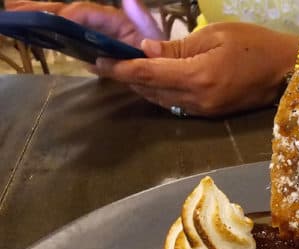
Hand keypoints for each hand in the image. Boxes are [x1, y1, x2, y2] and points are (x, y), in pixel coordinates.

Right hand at [7, 0, 162, 46]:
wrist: (168, 72)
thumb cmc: (161, 50)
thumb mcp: (152, 33)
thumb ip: (140, 17)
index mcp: (113, 19)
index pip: (83, 12)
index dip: (64, 13)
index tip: (48, 19)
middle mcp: (101, 26)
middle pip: (67, 15)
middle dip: (40, 10)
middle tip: (12, 10)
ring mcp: (98, 41)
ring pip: (65, 28)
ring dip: (41, 22)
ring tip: (16, 19)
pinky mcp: (98, 55)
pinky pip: (73, 46)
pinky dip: (55, 41)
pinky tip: (37, 39)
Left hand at [93, 23, 298, 116]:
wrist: (288, 72)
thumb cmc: (255, 45)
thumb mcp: (216, 35)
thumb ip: (179, 46)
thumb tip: (147, 50)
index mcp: (197, 77)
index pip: (148, 74)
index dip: (120, 69)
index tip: (98, 62)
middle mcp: (197, 100)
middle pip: (151, 91)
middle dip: (127, 79)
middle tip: (106, 64)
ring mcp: (205, 110)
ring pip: (162, 100)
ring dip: (142, 88)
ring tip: (125, 72)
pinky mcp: (211, 114)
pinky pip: (177, 104)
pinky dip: (160, 93)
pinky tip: (154, 82)